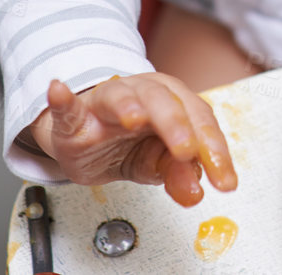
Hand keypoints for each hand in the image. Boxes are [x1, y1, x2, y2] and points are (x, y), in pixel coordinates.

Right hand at [27, 73, 237, 205]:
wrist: (84, 137)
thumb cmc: (124, 143)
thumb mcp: (154, 163)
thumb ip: (176, 174)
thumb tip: (194, 191)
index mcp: (172, 103)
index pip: (199, 119)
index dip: (214, 150)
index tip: (222, 180)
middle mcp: (144, 94)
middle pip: (165, 101)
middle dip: (177, 125)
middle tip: (185, 151)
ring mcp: (108, 100)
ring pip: (121, 94)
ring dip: (129, 104)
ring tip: (133, 118)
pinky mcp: (75, 113)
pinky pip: (68, 104)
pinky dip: (63, 98)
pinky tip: (59, 90)